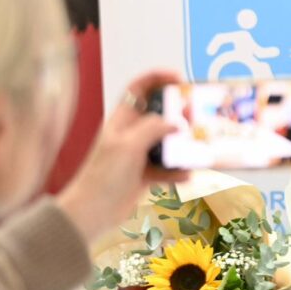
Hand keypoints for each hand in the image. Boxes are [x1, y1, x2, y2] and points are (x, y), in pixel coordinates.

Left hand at [57, 70, 189, 242]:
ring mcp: (139, 154)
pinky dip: (178, 171)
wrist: (93, 211)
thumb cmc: (105, 174)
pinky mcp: (145, 174)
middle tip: (196, 114)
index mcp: (122, 120)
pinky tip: (187, 175)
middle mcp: (131, 133)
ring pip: (166, 142)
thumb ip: (153, 128)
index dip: (157, 78)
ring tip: (197, 146)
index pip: (139, 89)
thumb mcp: (129, 145)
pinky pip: (168, 168)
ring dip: (182, 145)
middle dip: (178, 113)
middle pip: (158, 114)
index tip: (179, 78)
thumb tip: (176, 123)